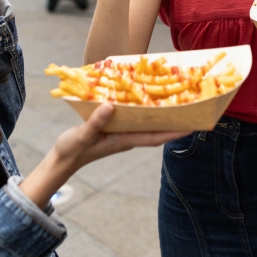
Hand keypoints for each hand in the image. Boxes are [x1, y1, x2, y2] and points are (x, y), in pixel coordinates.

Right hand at [52, 104, 186, 174]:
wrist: (62, 159)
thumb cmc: (73, 150)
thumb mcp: (83, 136)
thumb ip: (96, 122)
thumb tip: (111, 106)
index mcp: (125, 140)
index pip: (157, 136)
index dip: (175, 131)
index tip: (193, 124)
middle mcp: (128, 136)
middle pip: (157, 129)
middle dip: (174, 121)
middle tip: (191, 106)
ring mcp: (121, 132)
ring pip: (147, 123)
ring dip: (160, 113)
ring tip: (174, 98)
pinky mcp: (114, 127)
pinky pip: (134, 118)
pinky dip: (142, 109)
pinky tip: (142, 97)